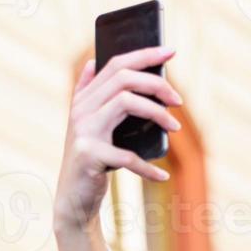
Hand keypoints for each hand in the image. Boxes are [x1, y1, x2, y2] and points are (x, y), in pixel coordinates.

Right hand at [54, 46, 183, 232]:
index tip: (171, 51)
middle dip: (157, 84)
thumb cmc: (91, 160)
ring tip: (175, 128)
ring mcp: (83, 131)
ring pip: (126, 102)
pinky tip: (163, 177)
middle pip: (123, 79)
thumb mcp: (89, 126)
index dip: (144, 54)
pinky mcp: (89, 155)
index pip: (115, 64)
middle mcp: (81, 110)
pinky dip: (148, 167)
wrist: (72, 199)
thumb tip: (92, 61)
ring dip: (157, 113)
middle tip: (178, 100)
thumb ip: (90, 94)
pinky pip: (127, 156)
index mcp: (84, 99)